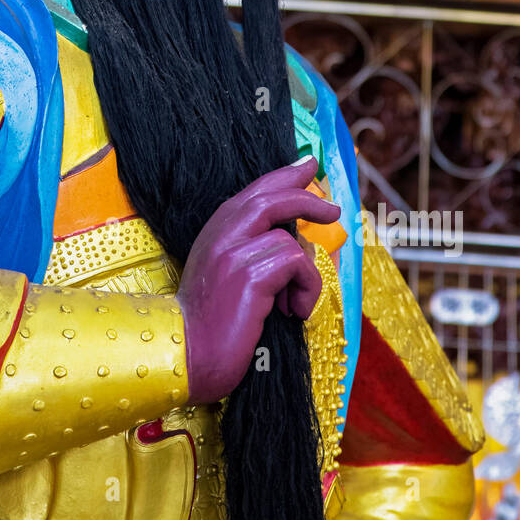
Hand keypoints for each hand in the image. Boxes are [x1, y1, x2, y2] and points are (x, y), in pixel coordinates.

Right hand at [176, 156, 339, 403]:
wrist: (186, 355)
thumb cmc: (210, 323)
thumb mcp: (225, 276)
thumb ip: (247, 251)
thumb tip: (290, 239)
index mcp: (215, 232)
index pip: (254, 192)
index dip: (284, 176)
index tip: (307, 164)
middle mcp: (222, 235)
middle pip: (271, 199)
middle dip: (307, 199)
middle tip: (333, 211)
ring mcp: (233, 253)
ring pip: (291, 242)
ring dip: (304, 277)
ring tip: (292, 305)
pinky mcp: (249, 276)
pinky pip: (297, 265)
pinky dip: (305, 290)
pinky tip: (292, 312)